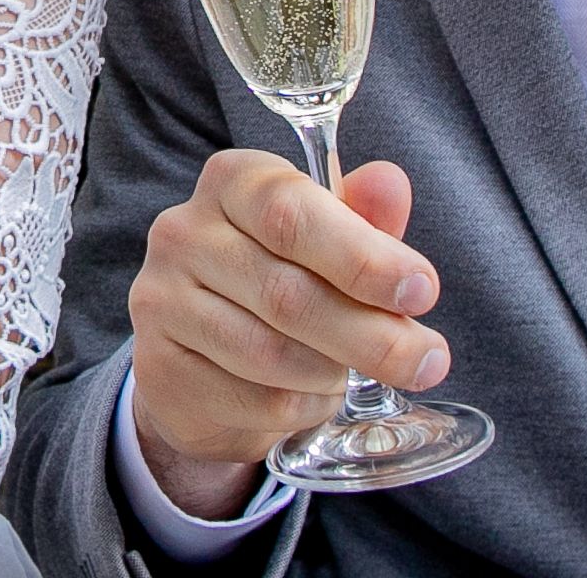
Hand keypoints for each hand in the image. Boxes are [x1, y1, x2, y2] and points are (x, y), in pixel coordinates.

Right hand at [127, 149, 448, 515]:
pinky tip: (320, 395)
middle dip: (371, 332)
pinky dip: (305, 405)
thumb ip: (363, 216)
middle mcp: (183, 231)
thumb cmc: (281, 276)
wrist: (205, 355)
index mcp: (232, 181)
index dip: (362, 256)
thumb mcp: (329, 239)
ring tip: (364, 373)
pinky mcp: (159, 367)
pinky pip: (252, 397)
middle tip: (427, 359)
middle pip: (287, 290)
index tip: (423, 290)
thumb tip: (392, 182)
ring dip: (335, 371)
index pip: (292, 212)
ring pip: (270, 352)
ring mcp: (161, 299)